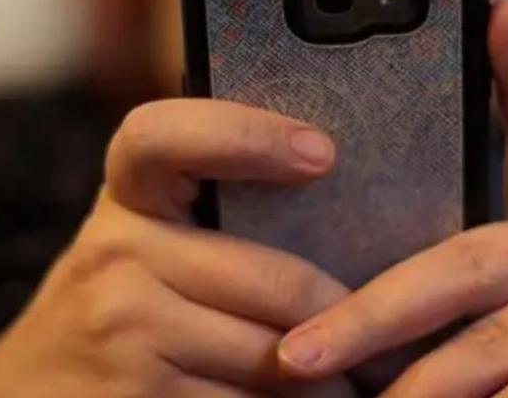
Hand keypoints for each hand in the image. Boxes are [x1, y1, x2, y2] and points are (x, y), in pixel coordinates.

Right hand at [0, 100, 356, 397]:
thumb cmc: (108, 312)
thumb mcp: (138, 244)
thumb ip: (208, 217)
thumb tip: (335, 192)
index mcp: (125, 199)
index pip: (169, 135)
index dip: (247, 133)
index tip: (323, 153)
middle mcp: (116, 255)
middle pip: (280, 282)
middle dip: (352, 320)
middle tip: (400, 333)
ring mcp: (123, 331)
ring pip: (280, 357)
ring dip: (336, 379)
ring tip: (367, 378)